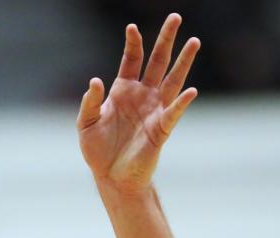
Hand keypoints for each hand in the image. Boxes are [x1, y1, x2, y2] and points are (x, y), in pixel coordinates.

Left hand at [78, 13, 199, 193]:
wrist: (111, 177)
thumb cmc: (98, 150)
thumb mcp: (86, 123)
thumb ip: (90, 102)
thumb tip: (95, 81)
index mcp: (123, 90)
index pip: (131, 59)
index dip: (133, 43)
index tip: (131, 27)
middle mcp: (143, 96)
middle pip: (157, 61)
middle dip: (166, 40)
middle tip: (175, 17)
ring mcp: (154, 110)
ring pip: (173, 80)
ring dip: (183, 62)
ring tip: (194, 41)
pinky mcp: (161, 130)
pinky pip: (174, 113)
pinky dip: (182, 103)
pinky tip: (192, 90)